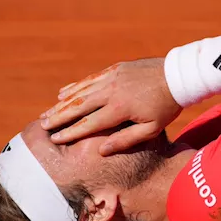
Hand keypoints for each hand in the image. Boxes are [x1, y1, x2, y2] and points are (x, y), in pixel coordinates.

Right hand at [39, 58, 180, 154]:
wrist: (178, 76)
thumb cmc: (166, 106)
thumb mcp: (151, 129)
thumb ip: (126, 140)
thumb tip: (101, 150)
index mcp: (120, 108)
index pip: (89, 123)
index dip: (70, 132)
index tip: (55, 138)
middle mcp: (112, 91)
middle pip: (79, 106)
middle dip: (59, 116)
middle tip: (42, 125)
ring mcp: (112, 77)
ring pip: (81, 91)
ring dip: (62, 103)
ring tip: (47, 112)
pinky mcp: (114, 69)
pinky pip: (89, 79)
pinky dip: (75, 87)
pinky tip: (63, 93)